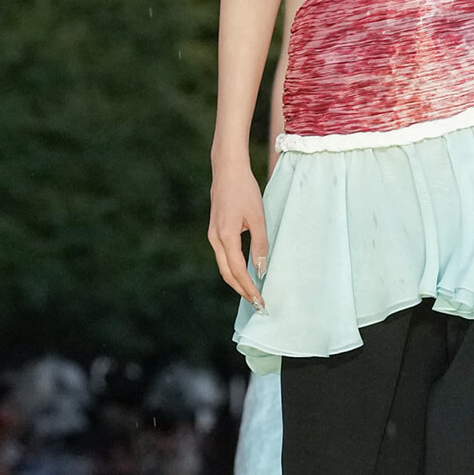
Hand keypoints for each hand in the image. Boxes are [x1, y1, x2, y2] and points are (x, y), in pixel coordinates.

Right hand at [208, 155, 267, 309]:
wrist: (227, 170)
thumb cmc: (244, 190)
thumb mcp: (258, 217)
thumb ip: (260, 244)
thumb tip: (260, 269)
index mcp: (225, 237)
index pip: (237, 271)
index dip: (249, 288)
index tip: (260, 302)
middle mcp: (215, 239)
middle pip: (226, 274)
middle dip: (242, 291)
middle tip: (258, 304)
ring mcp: (213, 235)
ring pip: (223, 266)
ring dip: (237, 281)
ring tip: (253, 293)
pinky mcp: (215, 231)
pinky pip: (223, 256)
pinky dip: (233, 269)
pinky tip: (245, 273)